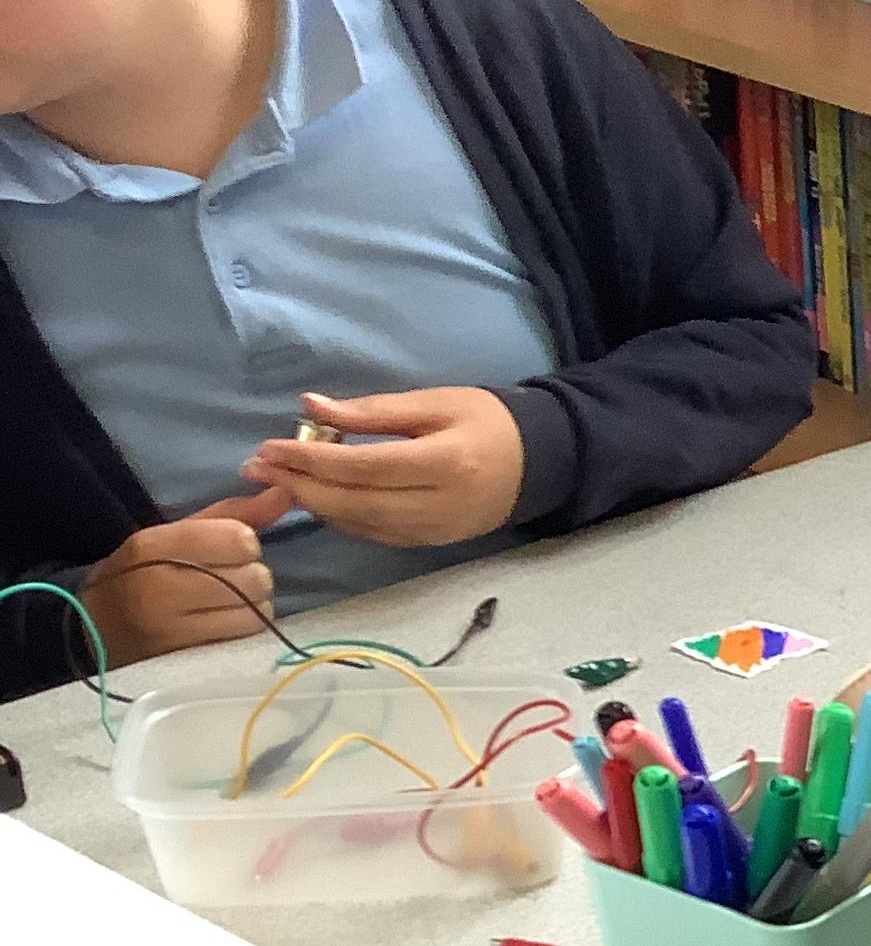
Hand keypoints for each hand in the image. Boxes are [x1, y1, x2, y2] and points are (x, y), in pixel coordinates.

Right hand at [75, 490, 290, 664]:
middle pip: (254, 576)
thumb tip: (285, 493)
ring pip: (256, 608)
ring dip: (255, 602)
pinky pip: (246, 635)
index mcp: (152, 546)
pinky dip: (247, 624)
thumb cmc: (143, 573)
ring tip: (230, 600)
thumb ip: (233, 514)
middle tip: (231, 577)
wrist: (96, 628)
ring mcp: (172, 627)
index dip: (245, 543)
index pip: (238, 539)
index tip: (230, 549)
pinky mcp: (187, 656)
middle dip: (252, 574)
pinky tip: (227, 619)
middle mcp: (160, 586)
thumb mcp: (176, 535)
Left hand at [241, 388, 525, 545]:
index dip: (312, 459)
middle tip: (256, 467)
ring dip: (313, 503)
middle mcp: (439, 505)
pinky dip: (338, 517)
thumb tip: (311, 408)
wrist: (538, 465)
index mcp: (445, 463)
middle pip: (355, 502)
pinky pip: (374, 534)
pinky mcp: (431, 543)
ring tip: (277, 479)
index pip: (365, 466)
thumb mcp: (435, 402)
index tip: (268, 447)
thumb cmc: (487, 422)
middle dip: (300, 485)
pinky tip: (316, 497)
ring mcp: (435, 530)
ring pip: (360, 524)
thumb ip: (373, 410)